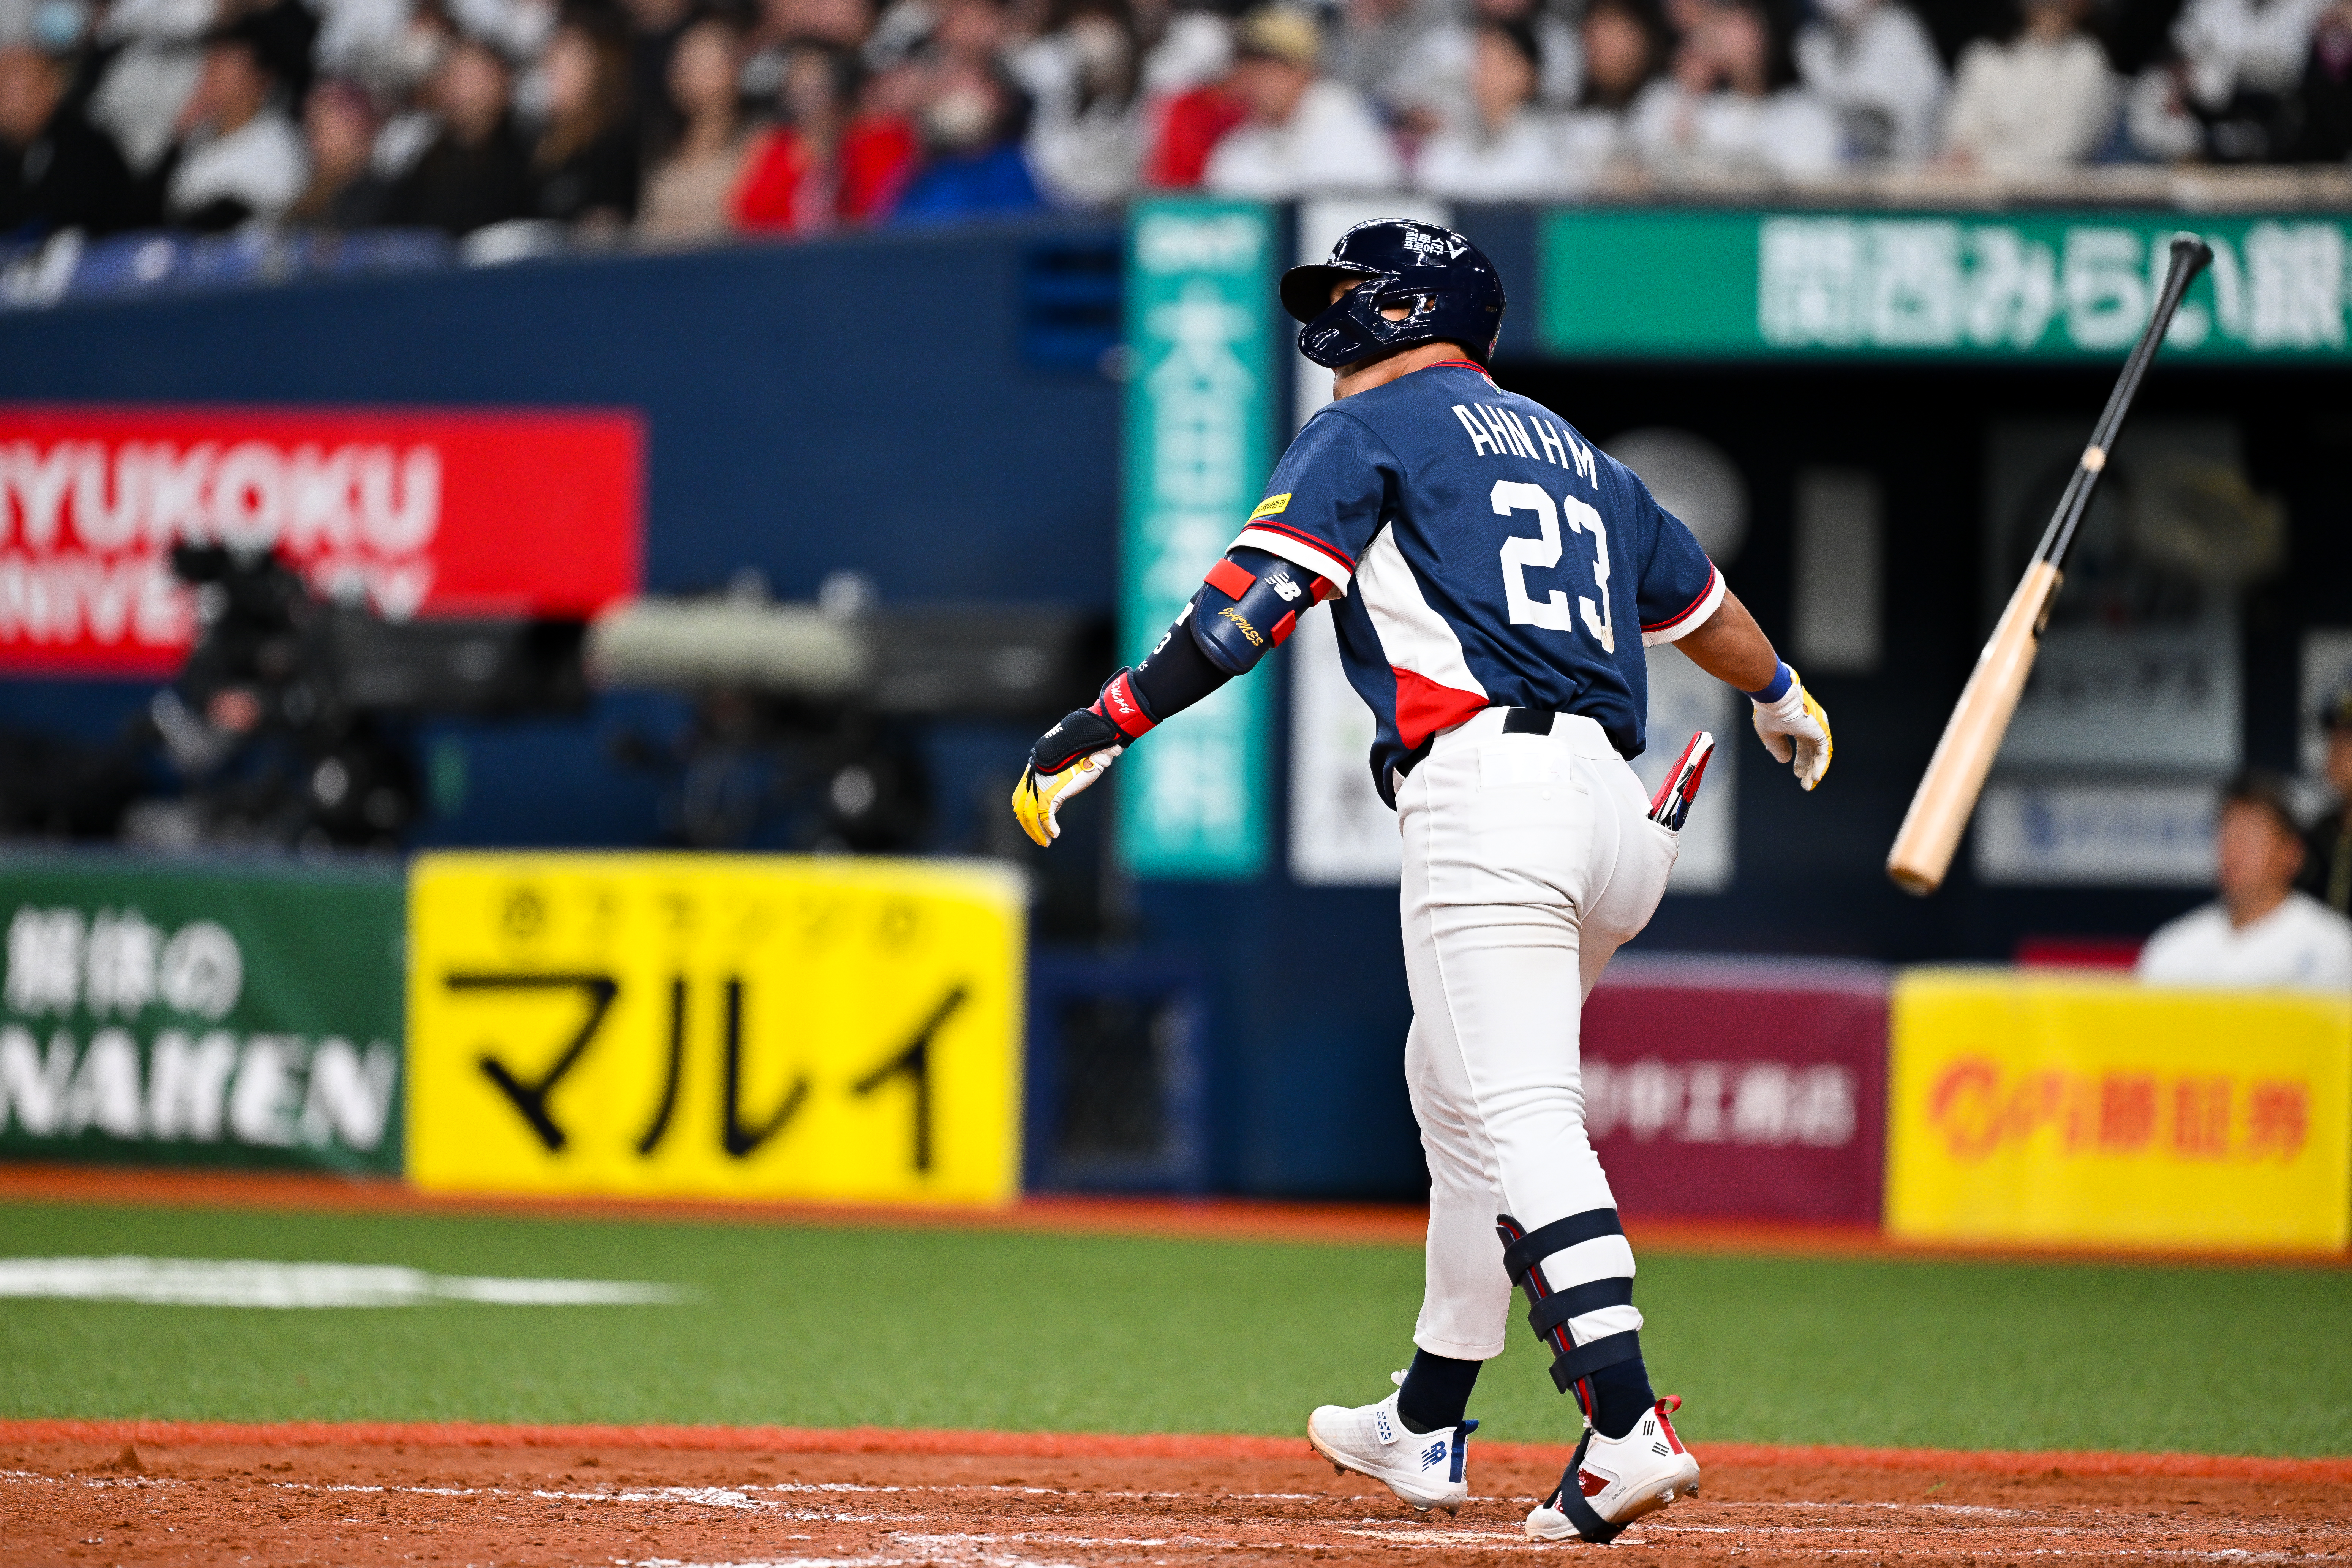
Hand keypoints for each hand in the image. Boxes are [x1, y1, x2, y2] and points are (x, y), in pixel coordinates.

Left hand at [1011, 706, 1127, 846]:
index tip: (1033, 825)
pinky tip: (1055, 834)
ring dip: (1038, 832)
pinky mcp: (1052, 793)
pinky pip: (1046, 816)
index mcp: (1034, 772)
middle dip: (1029, 828)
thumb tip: (1057, 796)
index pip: (1020, 798)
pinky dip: (1049, 828)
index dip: (1024, 815)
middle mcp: (1033, 780)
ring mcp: (1041, 787)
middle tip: (1039, 839)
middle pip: (1022, 809)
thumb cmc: (1081, 752)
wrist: (1090, 744)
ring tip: (1046, 842)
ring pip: (1031, 816)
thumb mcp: (1065, 768)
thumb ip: (1056, 782)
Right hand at [1751, 671, 1831, 790]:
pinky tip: (1815, 777)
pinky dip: (1820, 765)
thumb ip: (1778, 747)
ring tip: (1808, 785)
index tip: (1797, 774)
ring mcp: (1816, 728)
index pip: (1803, 746)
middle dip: (1807, 768)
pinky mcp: (1820, 731)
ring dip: (1814, 770)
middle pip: (1811, 751)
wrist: (1775, 697)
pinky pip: (1823, 752)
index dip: (1801, 761)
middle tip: (1805, 783)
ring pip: (1818, 753)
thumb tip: (1785, 761)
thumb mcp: (1770, 734)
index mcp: (1797, 724)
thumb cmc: (1769, 711)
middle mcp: (1809, 726)